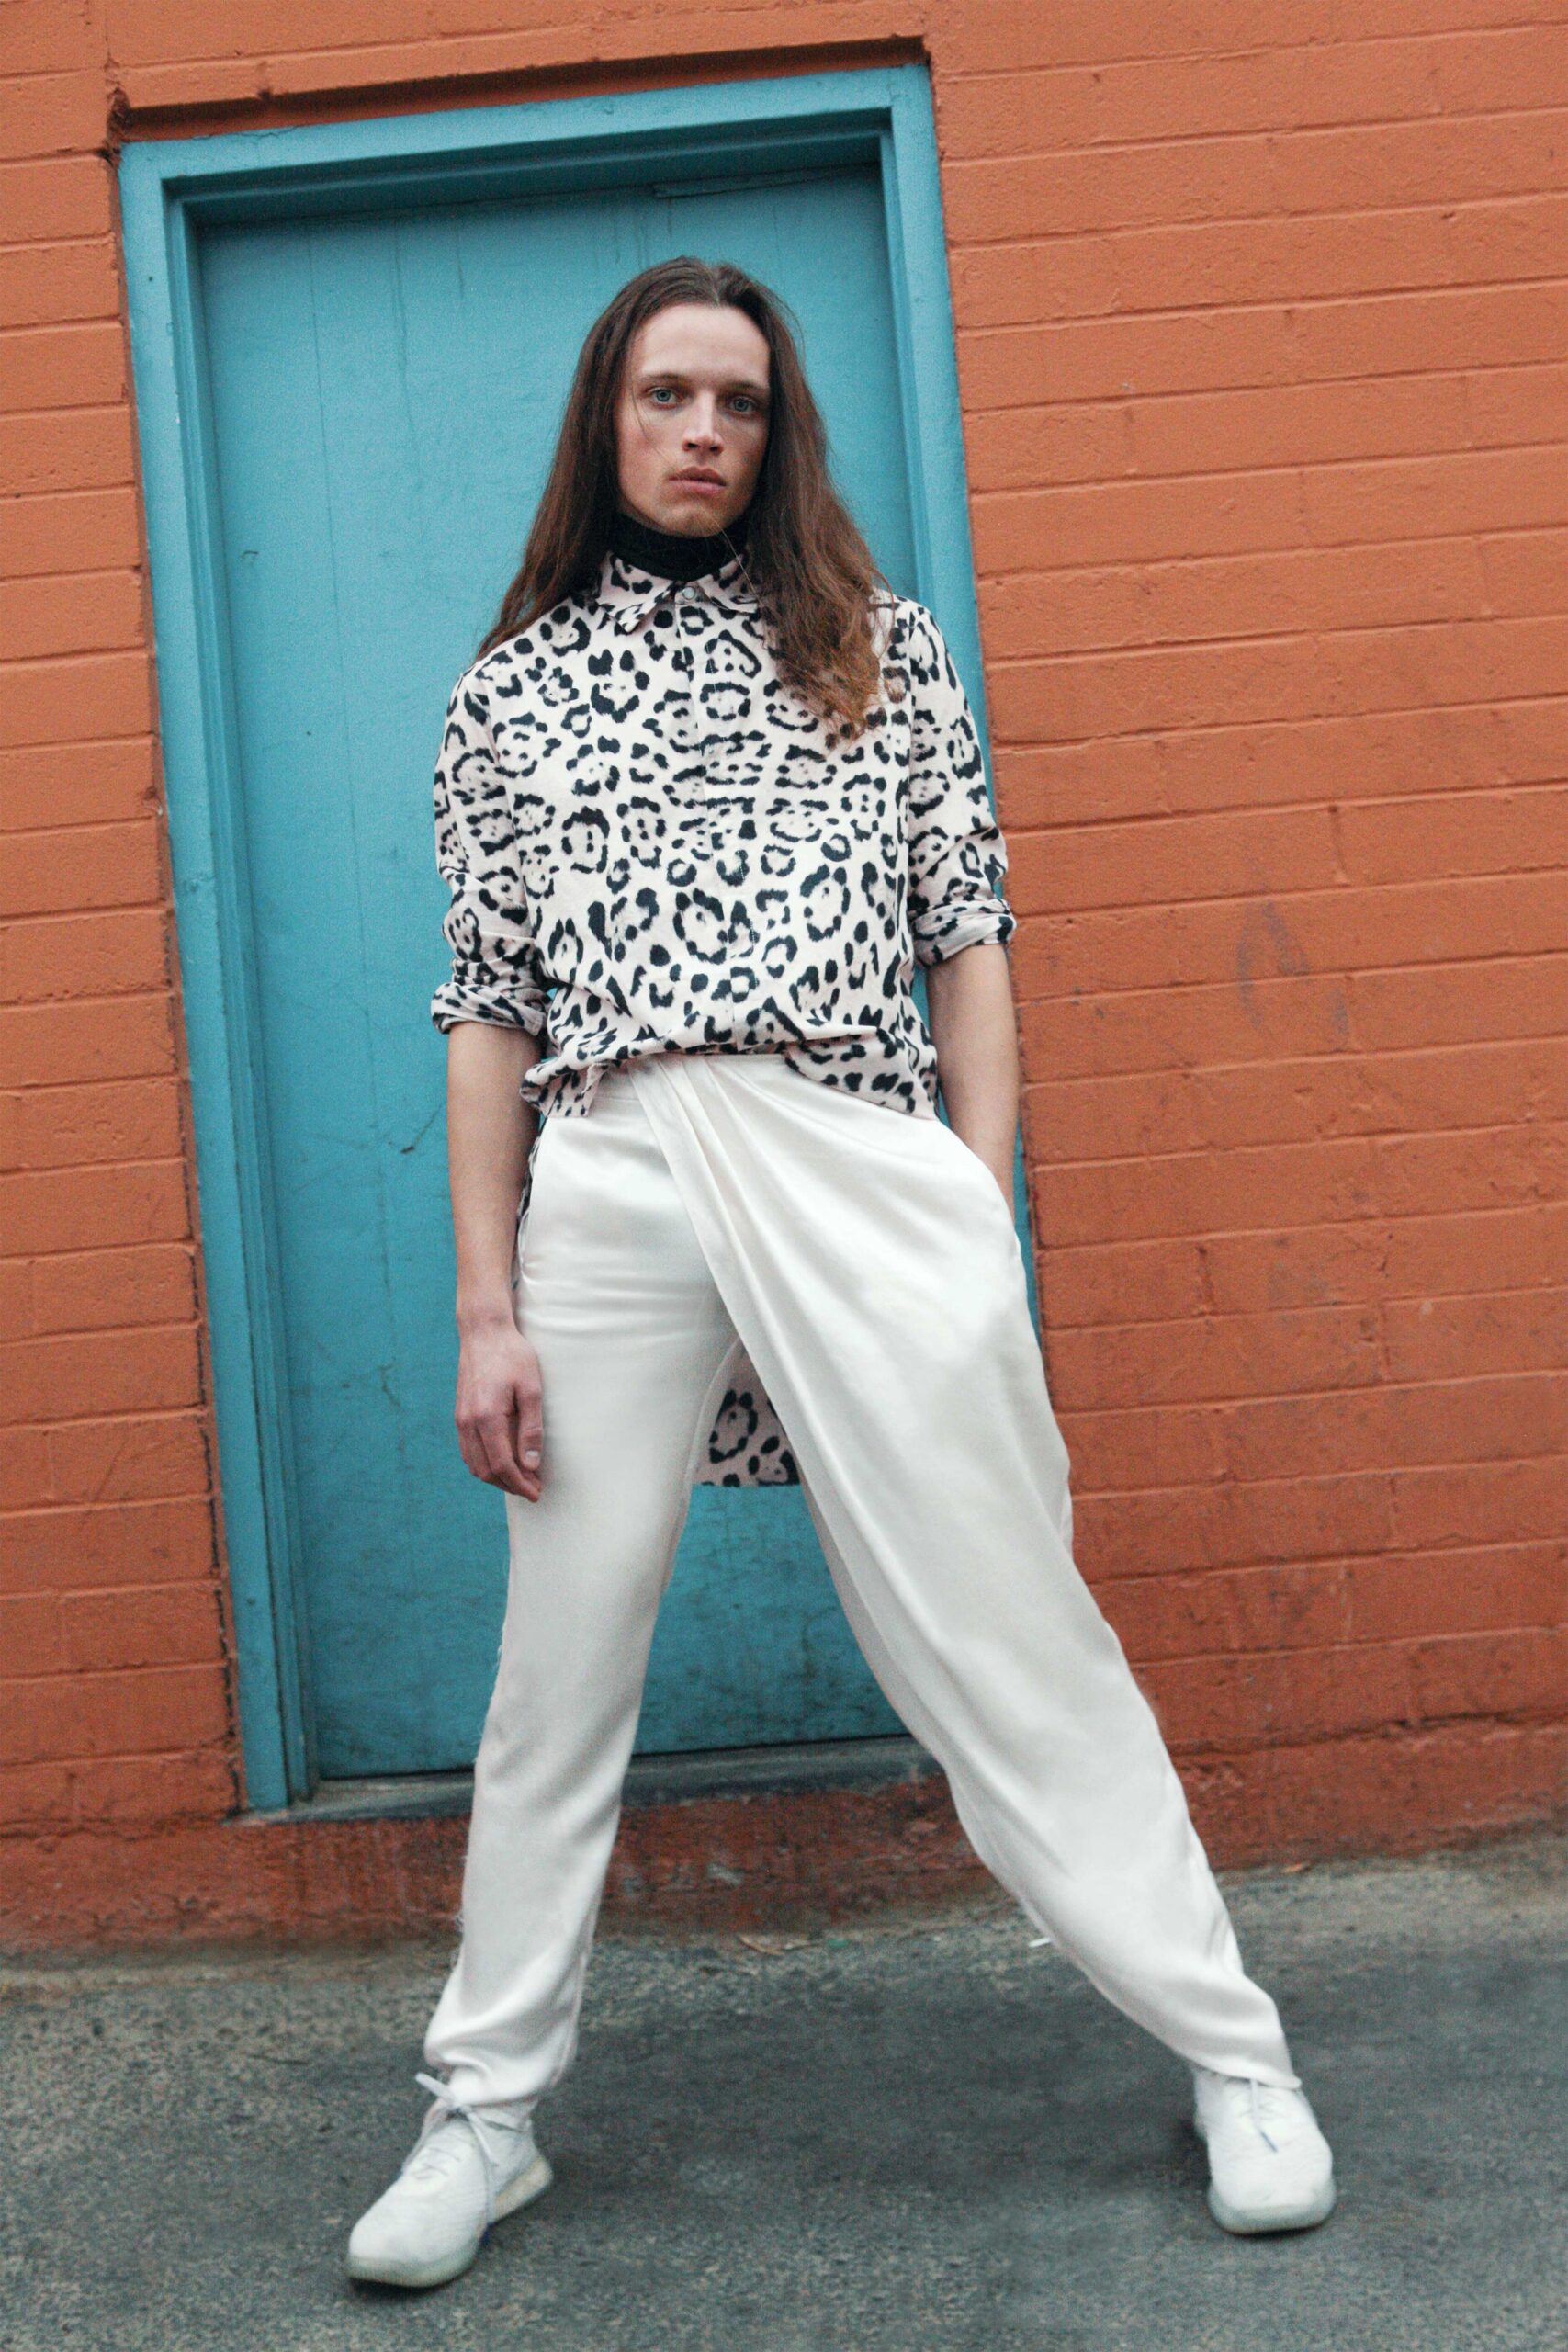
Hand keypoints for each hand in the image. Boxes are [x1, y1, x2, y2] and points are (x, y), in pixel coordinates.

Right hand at [455, 1320, 544, 1499]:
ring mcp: (461, 1419)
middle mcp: (468, 1422)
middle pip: (486, 1471)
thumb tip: (532, 1464)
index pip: (502, 1465)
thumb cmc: (512, 1356)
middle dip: (510, 1485)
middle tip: (534, 1489)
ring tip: (521, 1479)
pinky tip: (502, 1462)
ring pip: (474, 1464)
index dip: (521, 1484)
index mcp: (486, 1417)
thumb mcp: (531, 1389)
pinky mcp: (460, 1415)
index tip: (537, 1492)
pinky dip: (484, 1464)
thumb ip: (531, 1428)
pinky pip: (468, 1451)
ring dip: (496, 1478)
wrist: (483, 1332)